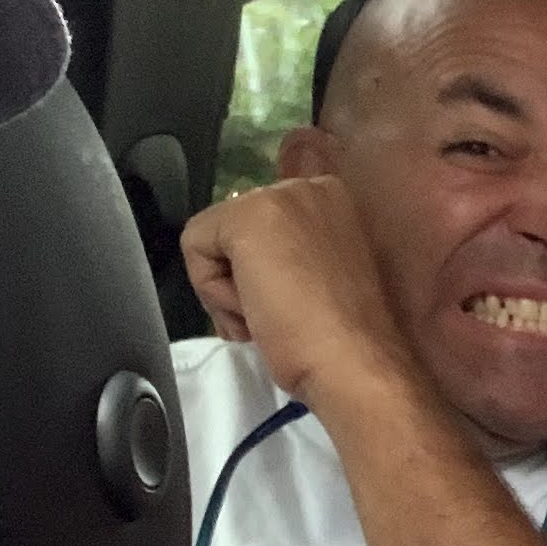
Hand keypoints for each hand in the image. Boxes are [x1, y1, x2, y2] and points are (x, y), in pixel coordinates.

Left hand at [180, 178, 416, 411]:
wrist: (350, 359)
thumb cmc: (343, 336)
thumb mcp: (319, 278)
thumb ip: (289, 257)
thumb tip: (248, 268)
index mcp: (332, 199)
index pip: (263, 227)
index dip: (262, 273)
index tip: (285, 307)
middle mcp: (308, 186)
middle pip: (235, 228)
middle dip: (240, 279)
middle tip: (270, 318)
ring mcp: (278, 196)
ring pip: (214, 237)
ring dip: (227, 288)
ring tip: (263, 319)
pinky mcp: (246, 218)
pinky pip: (195, 246)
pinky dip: (210, 289)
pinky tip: (251, 310)